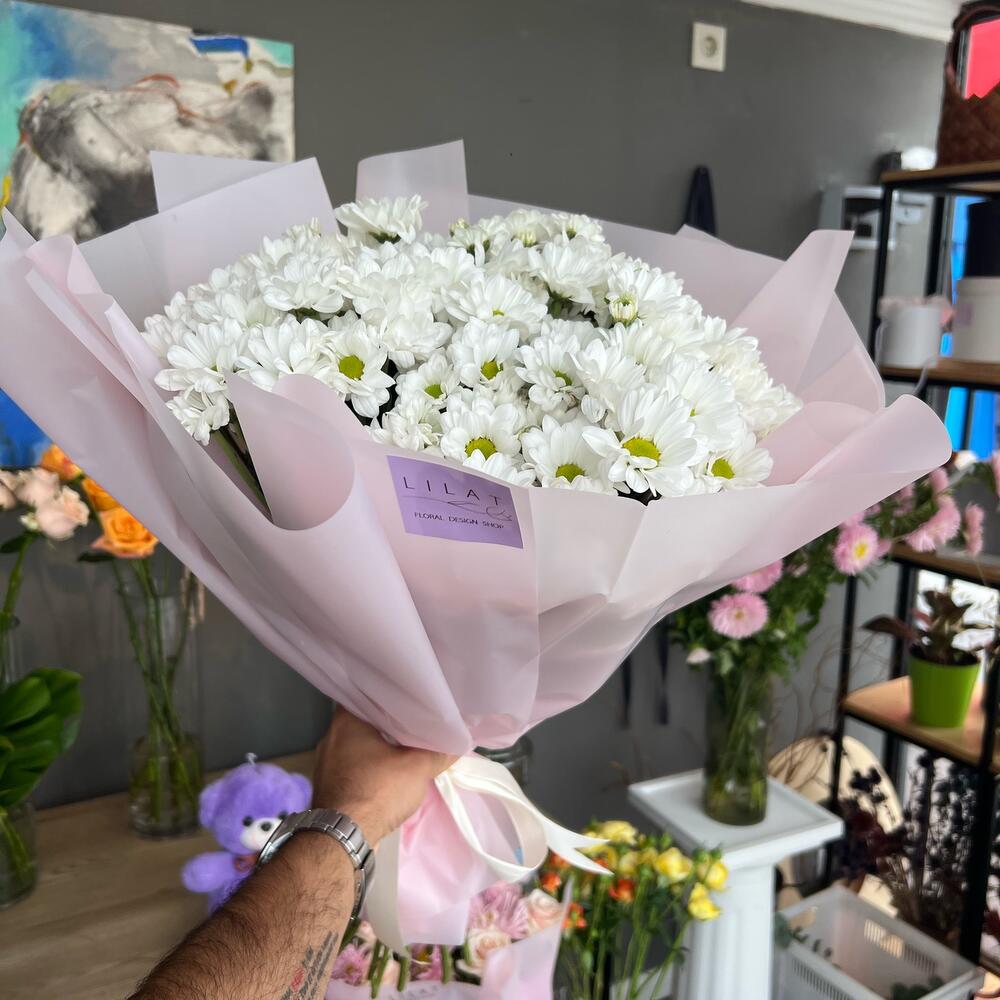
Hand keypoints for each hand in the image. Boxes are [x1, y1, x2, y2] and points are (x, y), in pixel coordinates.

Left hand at [311, 708, 455, 845]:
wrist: (344, 837)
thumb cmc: (377, 790)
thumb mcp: (418, 767)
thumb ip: (439, 751)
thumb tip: (458, 742)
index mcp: (345, 720)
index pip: (369, 694)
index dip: (391, 696)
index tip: (409, 698)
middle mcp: (330, 736)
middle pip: (364, 721)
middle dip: (387, 724)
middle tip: (412, 722)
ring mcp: (326, 763)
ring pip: (357, 746)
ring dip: (378, 747)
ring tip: (403, 746)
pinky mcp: (328, 785)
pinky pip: (353, 766)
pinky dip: (369, 767)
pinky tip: (387, 772)